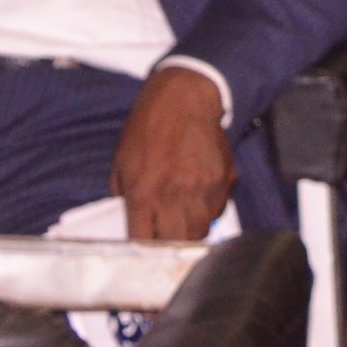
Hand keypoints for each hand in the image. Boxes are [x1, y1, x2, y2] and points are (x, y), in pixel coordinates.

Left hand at [109, 66, 235, 239]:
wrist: (184, 99)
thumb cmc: (147, 127)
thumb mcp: (122, 162)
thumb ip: (126, 195)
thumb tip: (135, 221)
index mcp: (143, 192)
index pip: (144, 241)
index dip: (143, 248)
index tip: (144, 244)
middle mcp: (174, 194)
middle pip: (177, 241)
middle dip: (170, 242)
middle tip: (166, 233)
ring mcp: (203, 188)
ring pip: (201, 229)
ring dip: (191, 227)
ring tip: (184, 214)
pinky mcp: (224, 179)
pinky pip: (218, 208)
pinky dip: (208, 209)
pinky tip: (199, 195)